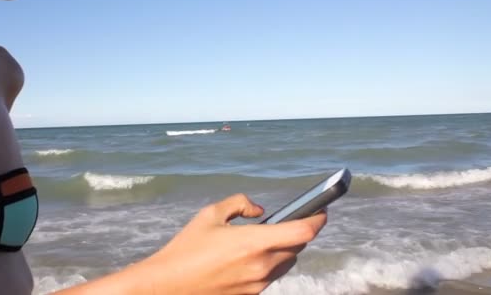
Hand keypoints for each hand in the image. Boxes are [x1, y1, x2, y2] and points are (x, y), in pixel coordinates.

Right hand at [54, 194, 326, 294]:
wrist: (168, 286)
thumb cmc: (187, 248)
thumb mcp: (210, 214)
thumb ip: (240, 204)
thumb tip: (260, 210)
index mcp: (254, 242)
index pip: (303, 231)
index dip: (318, 219)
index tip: (322, 211)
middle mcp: (262, 266)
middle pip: (297, 248)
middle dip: (296, 233)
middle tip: (284, 223)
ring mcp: (258, 284)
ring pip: (285, 264)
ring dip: (283, 250)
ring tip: (262, 241)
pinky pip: (270, 277)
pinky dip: (268, 265)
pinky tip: (248, 259)